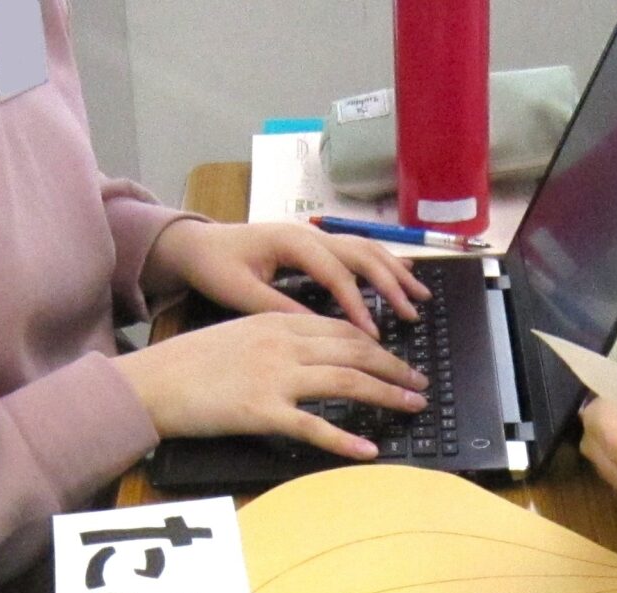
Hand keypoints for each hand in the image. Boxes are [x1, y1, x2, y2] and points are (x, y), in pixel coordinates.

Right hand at [116, 313, 427, 459]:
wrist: (152, 382)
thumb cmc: (189, 364)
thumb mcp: (240, 335)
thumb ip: (278, 339)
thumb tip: (313, 354)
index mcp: (278, 321)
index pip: (343, 329)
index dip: (379, 344)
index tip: (399, 359)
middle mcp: (283, 343)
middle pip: (355, 350)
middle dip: (395, 367)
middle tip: (420, 383)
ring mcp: (275, 376)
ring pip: (347, 380)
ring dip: (386, 394)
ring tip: (412, 406)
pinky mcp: (263, 410)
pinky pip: (315, 425)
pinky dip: (346, 439)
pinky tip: (368, 450)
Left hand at [144, 219, 428, 338]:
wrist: (196, 244)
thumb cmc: (215, 267)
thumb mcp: (240, 292)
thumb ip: (280, 308)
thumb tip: (321, 331)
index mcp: (291, 242)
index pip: (336, 272)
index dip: (357, 303)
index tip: (373, 335)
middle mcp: (310, 233)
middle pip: (362, 254)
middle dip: (391, 284)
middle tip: (412, 314)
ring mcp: (315, 235)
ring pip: (366, 248)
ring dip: (395, 271)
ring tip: (420, 296)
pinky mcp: (316, 244)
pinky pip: (357, 250)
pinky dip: (383, 264)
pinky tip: (401, 278)